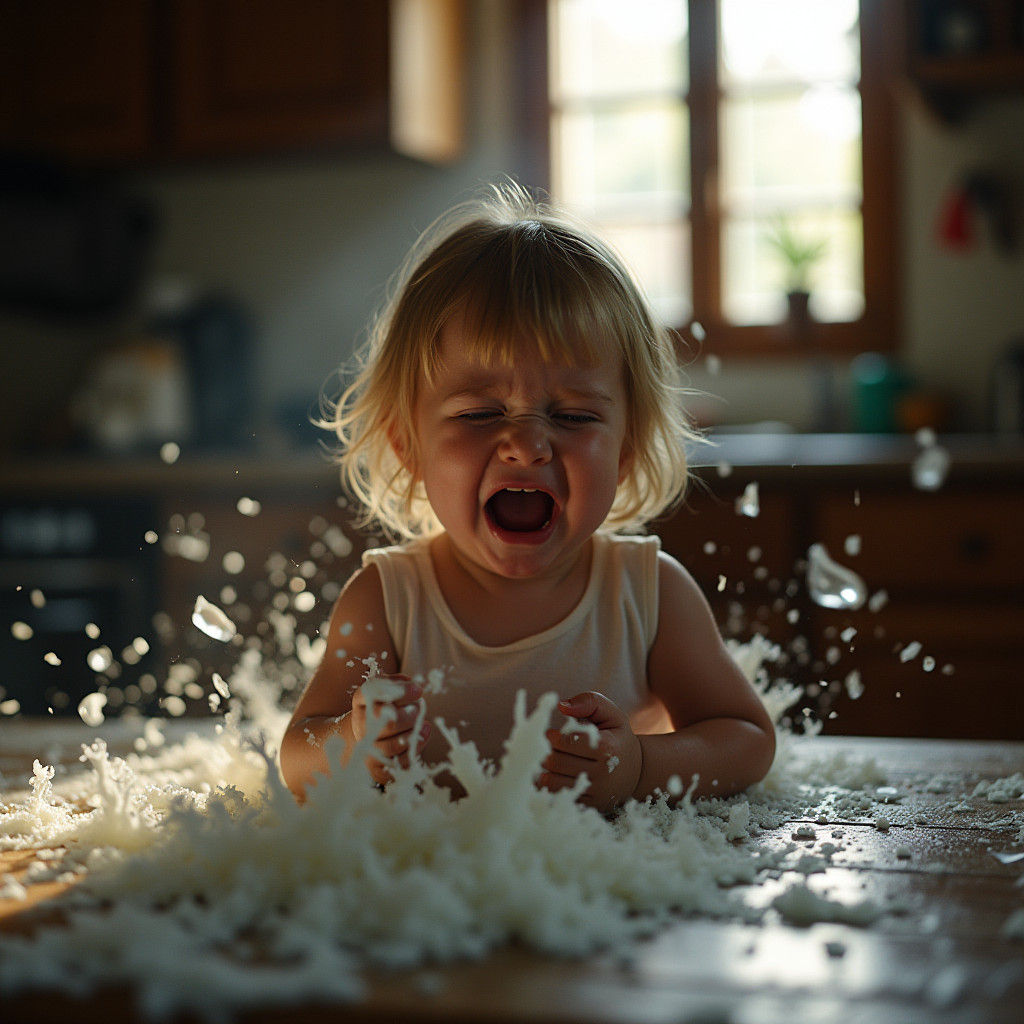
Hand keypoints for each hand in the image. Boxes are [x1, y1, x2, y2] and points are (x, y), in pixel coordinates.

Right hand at [350, 674, 430, 785]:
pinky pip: (396, 764)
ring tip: (424, 725)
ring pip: (391, 747)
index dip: (400, 692)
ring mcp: (367, 748)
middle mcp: (360, 725)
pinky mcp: (376, 767)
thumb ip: (397, 684)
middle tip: (418, 709)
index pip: (375, 694)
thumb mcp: (386, 689)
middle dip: (410, 716)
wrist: (366, 735)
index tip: (418, 690)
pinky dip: (413, 751)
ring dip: (412, 735)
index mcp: (361, 701)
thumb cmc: (383, 707)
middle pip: (387, 724)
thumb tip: (412, 686)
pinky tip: (422, 737)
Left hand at [540, 691, 642, 812]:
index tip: (552, 733)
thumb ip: (589, 702)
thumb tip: (562, 706)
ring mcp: (596, 792)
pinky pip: (557, 797)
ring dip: (544, 769)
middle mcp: (602, 773)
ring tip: (549, 760)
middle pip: (555, 762)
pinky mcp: (589, 805)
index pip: (565, 742)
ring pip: (552, 782)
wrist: (637, 770)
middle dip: (545, 752)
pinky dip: (550, 785)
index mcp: (606, 747)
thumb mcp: (611, 713)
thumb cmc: (618, 737)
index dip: (552, 736)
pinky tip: (554, 775)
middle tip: (546, 747)